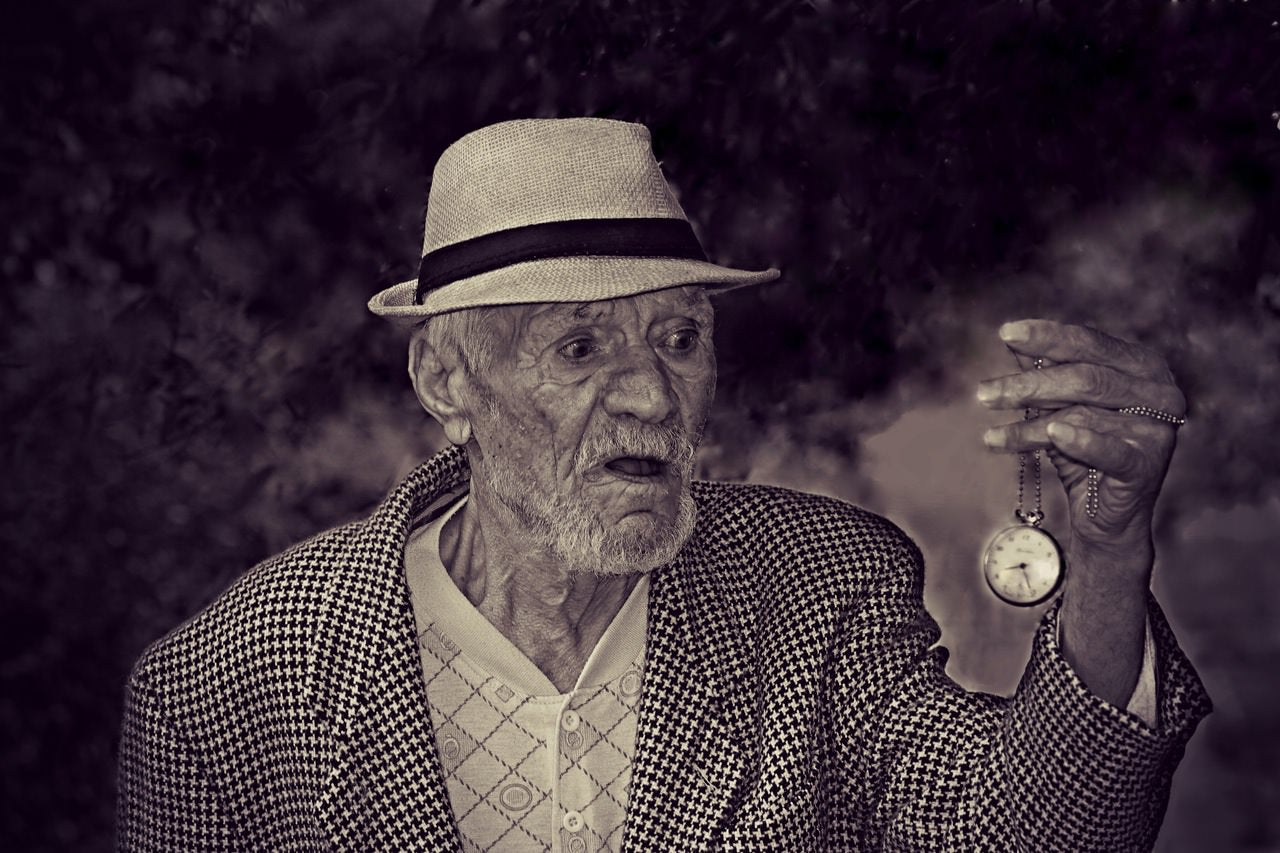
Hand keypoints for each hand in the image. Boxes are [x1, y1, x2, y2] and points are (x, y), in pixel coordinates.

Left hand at [977, 319, 1184, 575]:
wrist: (1105, 515)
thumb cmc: (1083, 451)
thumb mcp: (1059, 406)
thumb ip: (1043, 370)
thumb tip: (1012, 335)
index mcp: (1142, 365)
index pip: (1089, 343)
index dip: (1047, 338)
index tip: (1005, 333)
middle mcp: (1158, 391)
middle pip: (1084, 379)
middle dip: (1028, 385)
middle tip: (983, 394)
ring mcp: (1157, 429)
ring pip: (1082, 415)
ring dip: (1029, 426)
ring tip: (990, 435)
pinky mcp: (1146, 465)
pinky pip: (1108, 449)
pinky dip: (1080, 442)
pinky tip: (1052, 434)